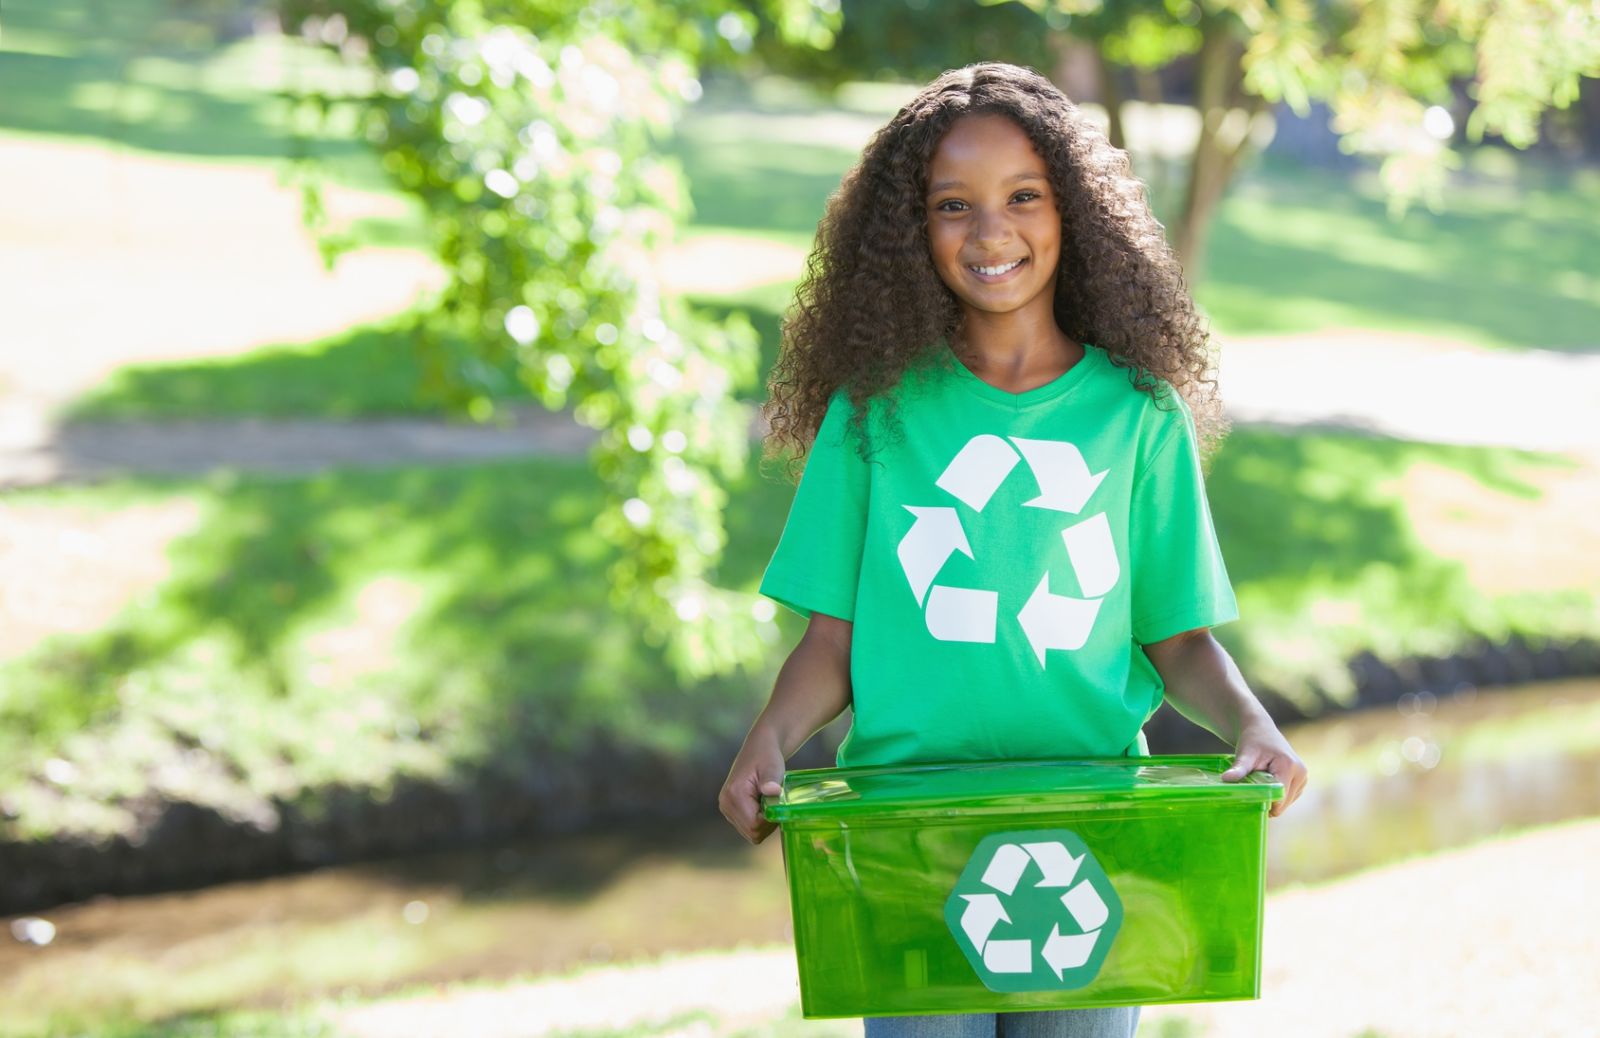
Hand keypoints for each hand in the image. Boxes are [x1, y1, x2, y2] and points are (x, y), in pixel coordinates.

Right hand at [718, 725, 785, 843]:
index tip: (779, 805)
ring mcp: (726, 808)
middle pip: (751, 833)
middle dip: (768, 824)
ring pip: (750, 833)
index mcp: (734, 794)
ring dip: (764, 823)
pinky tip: (764, 806)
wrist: (759, 748)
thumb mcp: (772, 766)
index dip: (770, 821)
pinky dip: (759, 822)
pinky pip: (748, 827)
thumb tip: (772, 790)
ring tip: (769, 802)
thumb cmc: (767, 756)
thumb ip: (771, 780)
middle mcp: (726, 804)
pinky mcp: (730, 810)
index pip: (754, 826)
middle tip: (776, 804)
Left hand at [1222, 719, 1308, 817]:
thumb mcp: (1245, 754)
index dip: (1264, 803)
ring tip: (1258, 785)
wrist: (1261, 730)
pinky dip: (1276, 796)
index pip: (1279, 797)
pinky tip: (1265, 786)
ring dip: (1271, 799)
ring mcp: (1303, 778)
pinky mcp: (1301, 781)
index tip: (1249, 803)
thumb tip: (1225, 779)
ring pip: (1286, 802)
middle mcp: (1301, 773)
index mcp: (1289, 766)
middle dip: (1267, 802)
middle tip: (1250, 793)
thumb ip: (1238, 768)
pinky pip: (1288, 798)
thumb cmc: (1252, 740)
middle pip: (1283, 802)